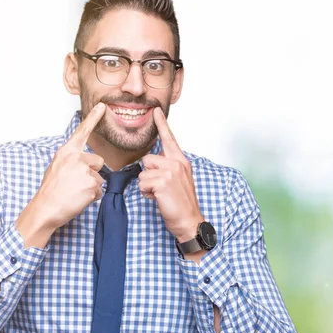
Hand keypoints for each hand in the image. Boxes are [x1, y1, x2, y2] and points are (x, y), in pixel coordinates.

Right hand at [16, 103, 105, 246]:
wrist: (45, 209)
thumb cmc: (50, 191)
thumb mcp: (56, 168)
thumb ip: (71, 161)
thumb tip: (83, 164)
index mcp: (66, 152)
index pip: (82, 132)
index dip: (93, 118)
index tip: (102, 106)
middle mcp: (76, 158)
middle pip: (98, 162)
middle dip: (92, 173)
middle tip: (75, 184)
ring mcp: (85, 171)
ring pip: (99, 178)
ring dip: (91, 187)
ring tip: (75, 193)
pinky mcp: (92, 185)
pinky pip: (99, 191)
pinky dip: (92, 197)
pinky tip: (78, 199)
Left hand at [139, 107, 203, 242]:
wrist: (190, 221)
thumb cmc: (182, 203)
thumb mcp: (179, 180)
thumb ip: (169, 167)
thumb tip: (152, 161)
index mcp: (181, 161)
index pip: (169, 139)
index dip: (161, 124)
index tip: (155, 111)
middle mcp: (177, 163)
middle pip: (147, 160)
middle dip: (149, 175)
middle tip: (161, 188)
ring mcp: (170, 172)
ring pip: (143, 173)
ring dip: (147, 186)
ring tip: (160, 194)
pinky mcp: (163, 182)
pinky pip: (142, 184)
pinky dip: (147, 194)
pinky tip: (158, 199)